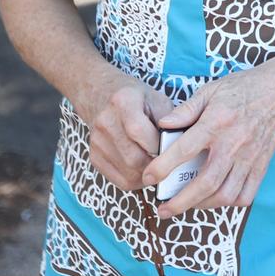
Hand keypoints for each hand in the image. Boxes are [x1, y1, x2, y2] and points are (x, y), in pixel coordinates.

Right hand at [84, 71, 174, 190]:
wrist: (102, 95)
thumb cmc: (136, 98)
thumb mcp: (157, 99)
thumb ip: (170, 121)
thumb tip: (181, 147)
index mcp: (123, 101)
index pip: (139, 132)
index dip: (158, 146)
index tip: (171, 150)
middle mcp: (105, 121)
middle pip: (133, 158)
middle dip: (155, 166)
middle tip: (168, 164)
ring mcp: (96, 141)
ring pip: (127, 173)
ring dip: (147, 176)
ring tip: (158, 167)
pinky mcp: (94, 156)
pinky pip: (118, 181)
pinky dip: (136, 180)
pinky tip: (144, 170)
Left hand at [142, 63, 274, 217]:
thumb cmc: (242, 89)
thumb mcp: (210, 90)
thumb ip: (185, 110)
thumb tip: (162, 125)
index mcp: (216, 122)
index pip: (185, 150)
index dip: (163, 166)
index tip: (149, 178)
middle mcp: (233, 144)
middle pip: (205, 182)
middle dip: (181, 201)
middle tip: (163, 209)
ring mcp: (249, 158)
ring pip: (225, 194)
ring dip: (202, 205)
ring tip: (186, 205)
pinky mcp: (261, 167)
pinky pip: (245, 195)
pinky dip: (228, 203)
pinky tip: (215, 199)